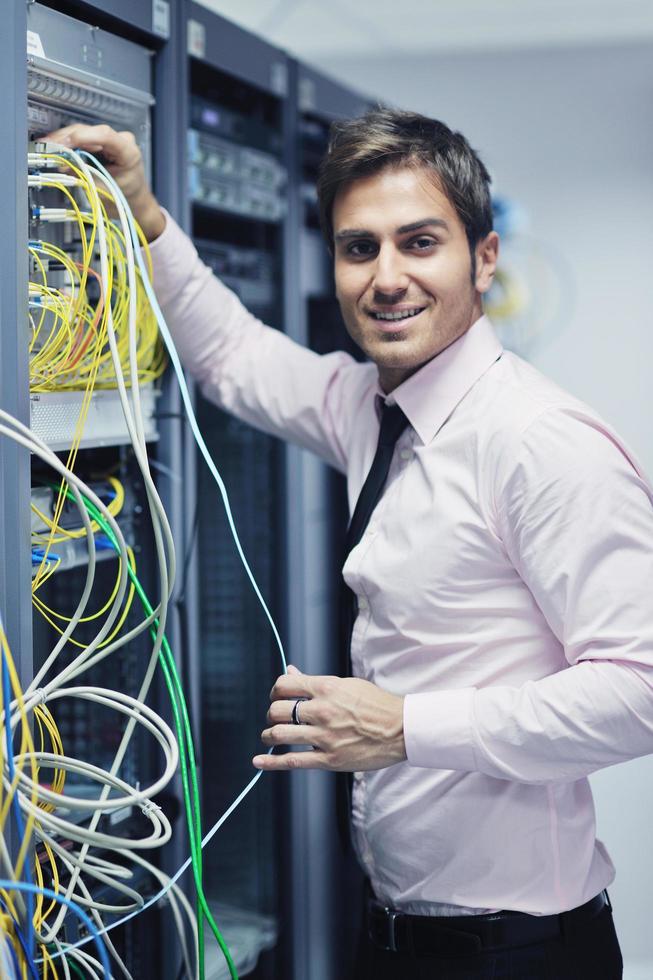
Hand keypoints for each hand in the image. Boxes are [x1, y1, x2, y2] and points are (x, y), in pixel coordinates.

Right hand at [39, 123, 165, 241]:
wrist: (134, 200)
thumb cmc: (124, 197)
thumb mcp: (104, 190)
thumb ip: (85, 175)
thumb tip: (64, 164)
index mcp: (129, 152)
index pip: (106, 136)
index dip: (84, 137)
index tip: (67, 141)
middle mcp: (121, 140)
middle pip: (90, 132)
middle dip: (67, 139)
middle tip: (48, 146)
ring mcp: (111, 140)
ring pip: (83, 133)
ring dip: (64, 140)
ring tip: (47, 147)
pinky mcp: (101, 143)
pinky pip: (82, 139)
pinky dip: (68, 144)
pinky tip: (55, 147)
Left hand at [253, 665, 405, 771]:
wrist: (401, 729)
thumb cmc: (376, 704)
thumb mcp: (346, 684)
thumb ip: (314, 681)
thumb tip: (291, 672)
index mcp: (326, 688)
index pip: (284, 685)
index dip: (275, 691)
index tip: (277, 697)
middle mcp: (322, 711)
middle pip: (277, 711)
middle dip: (271, 714)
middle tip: (276, 718)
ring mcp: (324, 737)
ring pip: (280, 735)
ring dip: (269, 735)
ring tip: (270, 736)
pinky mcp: (329, 759)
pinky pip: (293, 761)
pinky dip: (271, 763)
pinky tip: (258, 762)